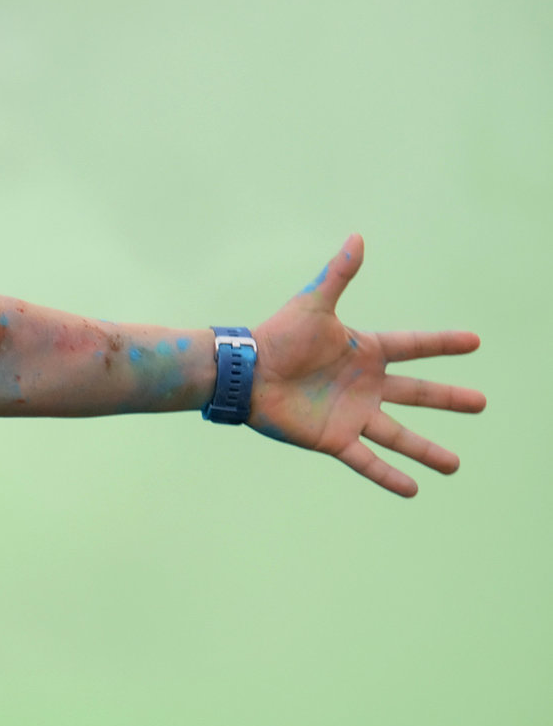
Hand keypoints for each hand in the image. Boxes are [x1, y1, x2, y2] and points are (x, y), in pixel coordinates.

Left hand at [248, 234, 483, 496]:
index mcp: (365, 351)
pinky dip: (389, 475)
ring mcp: (352, 413)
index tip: (475, 340)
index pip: (413, 345)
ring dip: (427, 450)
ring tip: (455, 465)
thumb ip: (338, 275)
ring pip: (399, 434)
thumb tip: (358, 237)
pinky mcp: (333, 437)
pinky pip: (367, 460)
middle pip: (417, 392)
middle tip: (481, 403)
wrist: (243, 372)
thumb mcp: (313, 304)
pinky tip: (413, 489)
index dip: (443, 342)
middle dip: (449, 398)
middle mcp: (365, 385)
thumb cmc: (276, 335)